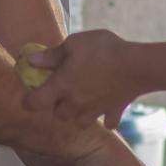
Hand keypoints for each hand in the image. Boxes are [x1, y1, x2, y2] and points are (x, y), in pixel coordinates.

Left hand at [24, 29, 139, 128]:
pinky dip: (106, 118)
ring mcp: (96, 110)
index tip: (29, 96)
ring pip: (80, 123)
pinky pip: (109, 123)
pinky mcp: (115, 111)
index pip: (35, 103)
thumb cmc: (103, 50)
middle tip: (61, 93)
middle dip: (57, 107)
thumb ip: (52, 55)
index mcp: (61, 86)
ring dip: (78, 115)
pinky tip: (106, 107)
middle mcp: (75, 103)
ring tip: (82, 102)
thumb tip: (31, 60)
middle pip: (58, 116)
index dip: (28, 101)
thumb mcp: (74, 43)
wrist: (137, 65)